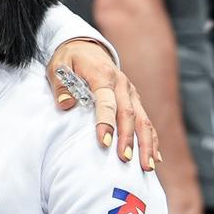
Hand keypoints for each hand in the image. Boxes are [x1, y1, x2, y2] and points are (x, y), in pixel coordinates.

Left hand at [47, 39, 157, 171]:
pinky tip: (155, 158)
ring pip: (143, 120)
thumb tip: (66, 104)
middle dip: (128, 138)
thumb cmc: (70, 60)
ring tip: (146, 167)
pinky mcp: (135, 99)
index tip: (103, 142)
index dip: (106, 122)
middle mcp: (121, 84)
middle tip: (124, 160)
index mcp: (102, 75)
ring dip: (146, 144)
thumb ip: (61, 86)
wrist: (86, 46)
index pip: (106, 101)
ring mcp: (131, 92)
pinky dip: (152, 139)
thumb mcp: (58, 67)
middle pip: (129, 114)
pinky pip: (147, 121)